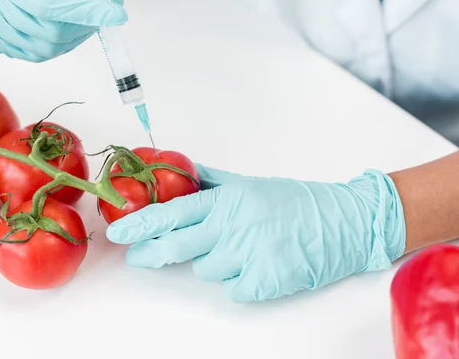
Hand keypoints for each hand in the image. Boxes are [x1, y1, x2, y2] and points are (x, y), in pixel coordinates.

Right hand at [0, 0, 126, 61]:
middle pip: (49, 32)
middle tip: (105, 12)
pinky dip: (55, 47)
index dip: (86, 12)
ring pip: (43, 50)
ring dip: (74, 39)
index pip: (50, 5)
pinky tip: (65, 31)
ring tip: (88, 22)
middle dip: (85, 26)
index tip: (116, 12)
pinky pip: (30, 54)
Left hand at [107, 165, 405, 302]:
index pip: (172, 212)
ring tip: (242, 248)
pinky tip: (258, 264)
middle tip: (139, 257)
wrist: (340, 222)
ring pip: (206, 269)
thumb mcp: (251, 184)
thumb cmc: (295, 202)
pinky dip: (241, 280)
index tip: (118, 232)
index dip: (141, 224)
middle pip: (176, 246)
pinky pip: (233, 288)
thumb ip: (213, 181)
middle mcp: (232, 226)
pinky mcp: (262, 281)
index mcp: (227, 200)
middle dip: (152, 253)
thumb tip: (184, 171)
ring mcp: (247, 255)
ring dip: (216, 262)